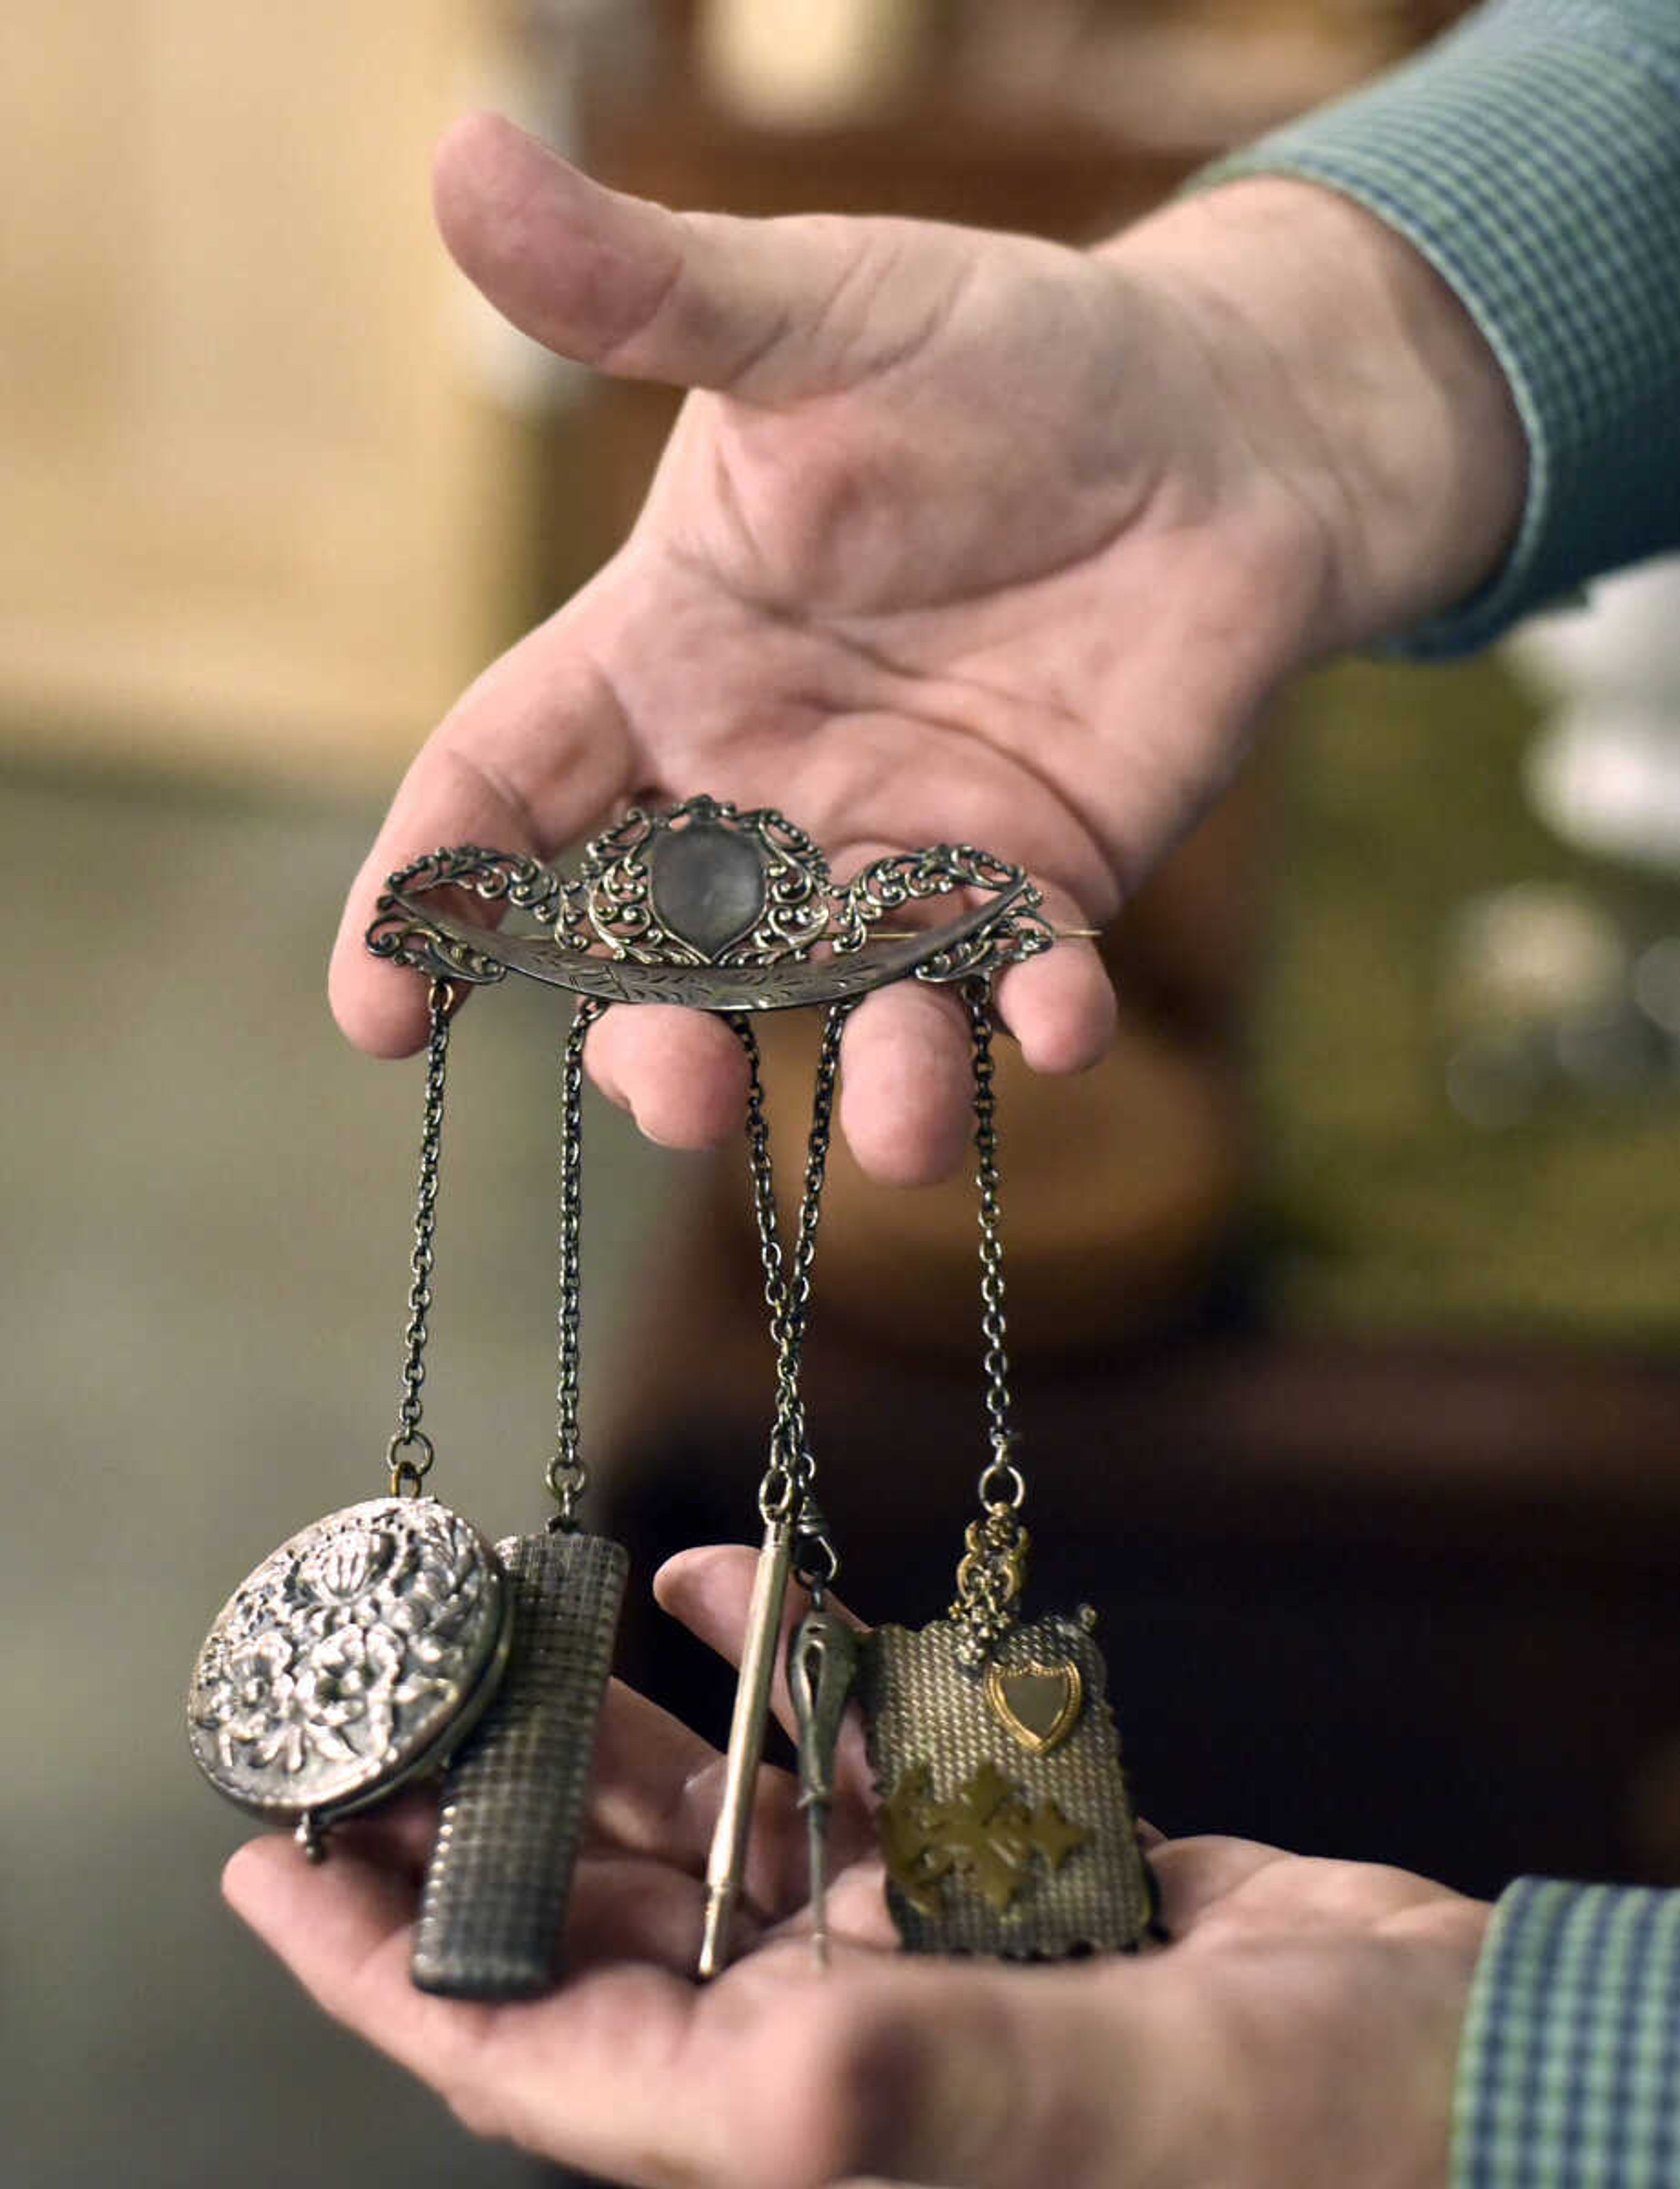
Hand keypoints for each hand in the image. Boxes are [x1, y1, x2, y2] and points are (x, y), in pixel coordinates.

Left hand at [226, 1545, 1489, 2188]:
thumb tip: (737, 2073)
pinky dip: (776, 1662)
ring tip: (527, 1614)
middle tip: (388, 1701)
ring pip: (707, 1823)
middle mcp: (823, 2039)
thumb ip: (890, 2081)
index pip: (526, 2053)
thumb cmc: (1289, 2130)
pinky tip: (719, 1583)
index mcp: (796, 2116)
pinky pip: (836, 1750)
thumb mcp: (1084, 2104)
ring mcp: (901, 1948)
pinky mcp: (980, 1864)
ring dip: (615, 1723)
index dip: (383, 1972)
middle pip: (593, 1921)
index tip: (274, 1869)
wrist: (1451, 2069)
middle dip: (480, 1815)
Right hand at [329, 116, 1521, 1183]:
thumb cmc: (1000, 358)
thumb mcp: (813, 317)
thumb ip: (646, 295)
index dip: (431, 897)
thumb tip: (458, 158)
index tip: (378, 1007)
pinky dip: (1039, 1013)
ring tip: (885, 1124)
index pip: (505, 792)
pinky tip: (1064, 1020)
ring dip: (857, 1074)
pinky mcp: (1035, 879)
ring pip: (837, 1001)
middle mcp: (765, 782)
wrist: (1206, 424)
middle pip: (660, 949)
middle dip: (652, 1034)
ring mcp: (898, 848)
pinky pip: (1017, 977)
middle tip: (673, 1086)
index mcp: (667, 659)